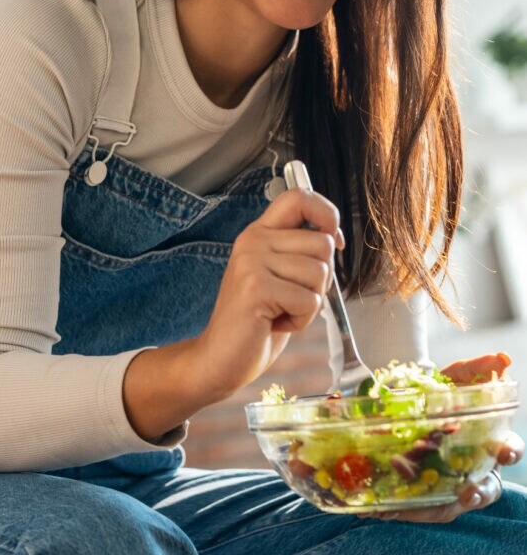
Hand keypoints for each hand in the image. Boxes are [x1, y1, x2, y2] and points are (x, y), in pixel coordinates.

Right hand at [192, 187, 343, 403]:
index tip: (332, 240)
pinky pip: (309, 300)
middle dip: (320, 279)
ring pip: (320, 273)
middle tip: (291, 297)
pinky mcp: (256, 287)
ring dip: (309, 303)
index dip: (327, 213)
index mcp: (260, 233)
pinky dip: (301, 320)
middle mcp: (253, 240)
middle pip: (322, 243)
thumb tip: (334, 237)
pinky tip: (275, 323)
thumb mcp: (279, 276)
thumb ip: (300, 252)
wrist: (220, 358)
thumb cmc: (257, 321)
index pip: (299, 197)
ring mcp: (252, 262)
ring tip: (280, 311)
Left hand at [369, 352, 523, 522]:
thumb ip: (479, 367)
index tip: (504, 451)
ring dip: (433, 508)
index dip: (510, 451)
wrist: (412, 398)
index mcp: (489, 441)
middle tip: (468, 492)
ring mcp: (449, 482)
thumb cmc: (445, 392)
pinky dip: (403, 510)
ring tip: (420, 507)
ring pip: (450, 504)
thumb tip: (502, 358)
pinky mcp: (424, 491)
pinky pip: (417, 506)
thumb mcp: (459, 376)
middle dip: (478, 493)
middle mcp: (474, 467)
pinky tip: (381, 509)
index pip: (509, 449)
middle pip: (485, 489)